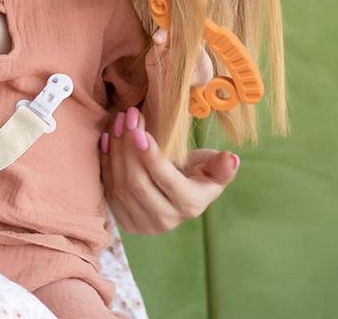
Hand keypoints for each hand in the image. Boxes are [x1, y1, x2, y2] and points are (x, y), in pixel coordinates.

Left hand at [98, 26, 232, 233]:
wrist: (173, 198)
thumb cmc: (194, 176)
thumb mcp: (211, 169)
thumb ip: (220, 165)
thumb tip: (231, 158)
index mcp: (189, 206)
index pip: (167, 182)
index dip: (151, 157)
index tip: (141, 130)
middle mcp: (164, 220)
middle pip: (137, 182)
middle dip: (128, 146)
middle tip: (128, 115)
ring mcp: (140, 222)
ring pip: (120, 184)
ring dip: (116, 149)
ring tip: (119, 120)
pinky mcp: (122, 217)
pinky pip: (107, 187)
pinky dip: (105, 160)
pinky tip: (108, 138)